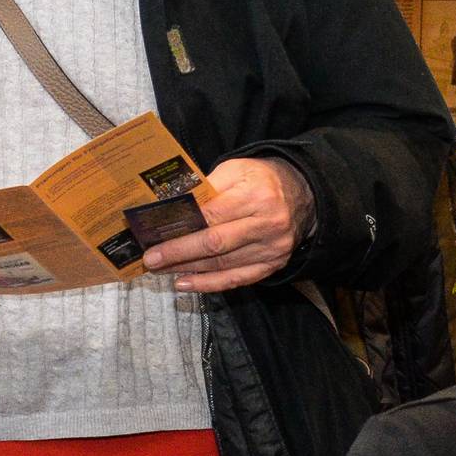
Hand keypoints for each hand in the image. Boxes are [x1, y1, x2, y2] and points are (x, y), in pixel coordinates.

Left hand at [143, 156, 311, 293]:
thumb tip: (172, 208)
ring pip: (222, 265)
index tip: (155, 236)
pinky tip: (185, 284)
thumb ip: (206, 188)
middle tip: (151, 259)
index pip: (212, 216)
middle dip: (178, 253)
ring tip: (162, 270)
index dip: (181, 229)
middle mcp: (267, 224)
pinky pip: (236, 279)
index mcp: (256, 195)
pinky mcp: (272, 265)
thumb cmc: (261, 180)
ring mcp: (271, 249)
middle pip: (215, 244)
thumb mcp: (236, 170)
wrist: (303, 195)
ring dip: (188, 270)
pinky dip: (208, 284)